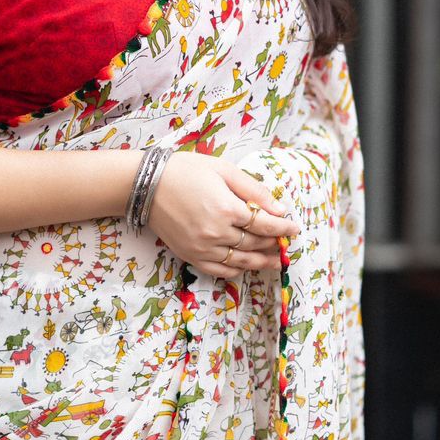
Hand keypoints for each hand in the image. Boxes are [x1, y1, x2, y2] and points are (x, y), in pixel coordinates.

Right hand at [145, 152, 300, 277]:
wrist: (145, 185)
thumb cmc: (185, 171)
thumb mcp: (223, 169)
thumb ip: (253, 189)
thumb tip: (279, 208)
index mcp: (227, 208)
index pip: (265, 224)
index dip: (283, 227)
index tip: (294, 228)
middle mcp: (216, 232)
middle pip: (254, 243)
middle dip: (273, 243)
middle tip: (285, 242)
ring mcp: (202, 247)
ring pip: (240, 261)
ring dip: (260, 262)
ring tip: (274, 262)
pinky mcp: (190, 255)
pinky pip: (219, 270)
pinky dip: (236, 270)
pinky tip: (245, 265)